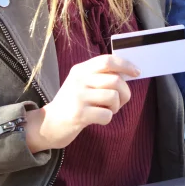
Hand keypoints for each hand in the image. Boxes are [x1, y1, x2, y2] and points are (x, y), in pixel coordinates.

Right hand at [25, 54, 139, 152]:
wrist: (47, 125)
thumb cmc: (73, 103)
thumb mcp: (82, 84)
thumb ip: (101, 77)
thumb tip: (128, 72)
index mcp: (81, 69)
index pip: (108, 60)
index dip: (125, 65)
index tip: (137, 72)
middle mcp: (79, 80)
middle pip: (115, 80)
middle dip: (125, 93)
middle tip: (120, 101)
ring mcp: (78, 96)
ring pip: (113, 97)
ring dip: (115, 107)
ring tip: (106, 110)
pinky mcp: (78, 114)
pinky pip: (107, 114)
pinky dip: (108, 118)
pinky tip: (97, 119)